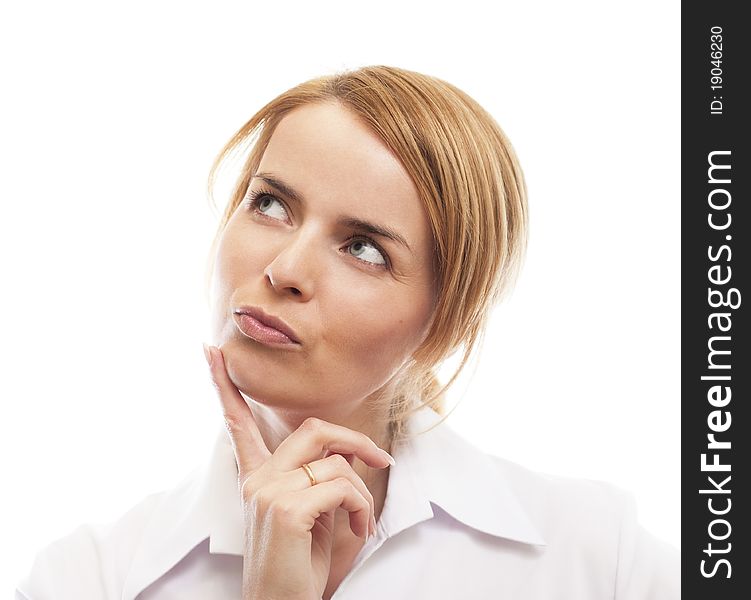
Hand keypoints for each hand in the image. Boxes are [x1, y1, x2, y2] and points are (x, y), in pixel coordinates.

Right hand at [203, 343, 393, 599]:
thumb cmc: (299, 566)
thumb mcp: (312, 514)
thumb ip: (320, 478)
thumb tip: (348, 452)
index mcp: (257, 479)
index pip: (238, 425)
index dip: (223, 387)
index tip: (211, 353)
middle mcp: (258, 481)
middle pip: (312, 429)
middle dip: (355, 440)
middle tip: (381, 461)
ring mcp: (268, 492)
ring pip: (336, 462)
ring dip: (363, 492)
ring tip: (360, 522)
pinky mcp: (285, 509)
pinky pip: (342, 487)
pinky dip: (361, 507)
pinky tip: (357, 529)